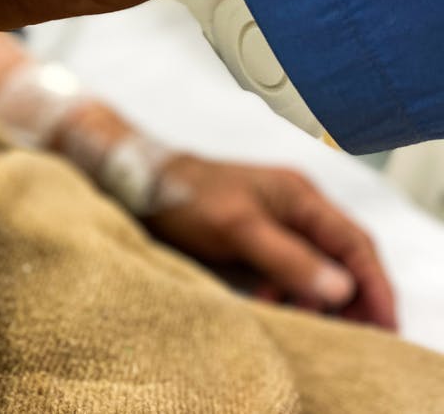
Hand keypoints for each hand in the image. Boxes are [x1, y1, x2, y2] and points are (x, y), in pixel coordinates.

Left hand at [145, 157, 396, 328]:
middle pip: (341, 258)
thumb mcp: (237, 227)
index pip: (355, 243)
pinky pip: (284, 273)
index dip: (374, 285)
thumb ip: (287, 257)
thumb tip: (341, 288)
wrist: (138, 184)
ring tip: (313, 327)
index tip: (384, 323)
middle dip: (353, 298)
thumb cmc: (185, 195)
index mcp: (300, 198)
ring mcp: (272, 225)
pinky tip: (275, 309)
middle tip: (358, 337)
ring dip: (318, 299)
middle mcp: (293, 210)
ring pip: (313, 268)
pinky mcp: (251, 242)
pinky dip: (288, 295)